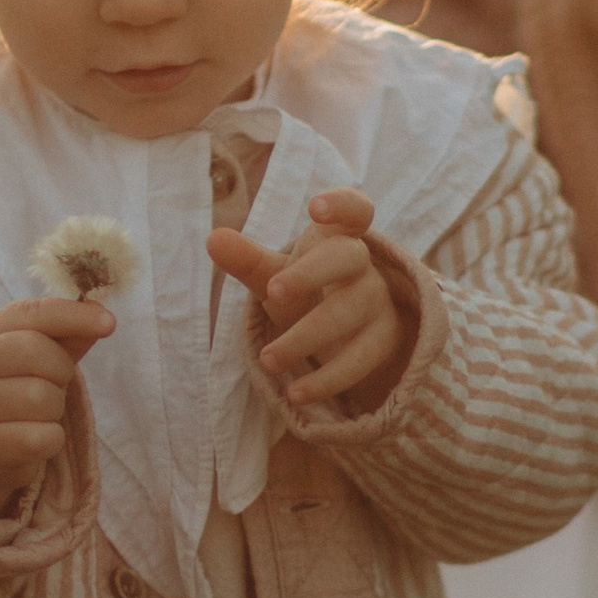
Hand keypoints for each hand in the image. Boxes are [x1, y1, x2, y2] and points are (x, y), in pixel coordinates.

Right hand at [0, 297, 111, 516]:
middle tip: (51, 385)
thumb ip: (66, 335)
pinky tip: (33, 438)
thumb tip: (102, 316)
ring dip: (54, 410)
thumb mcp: (37, 356)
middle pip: (40, 355)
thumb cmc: (14, 389)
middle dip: (60, 372)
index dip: (74, 315)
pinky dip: (51, 439)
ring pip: (43, 399)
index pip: (32, 314)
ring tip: (36, 414)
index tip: (109, 323)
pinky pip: (43, 437)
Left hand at [209, 188, 414, 414]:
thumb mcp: (275, 275)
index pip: (354, 210)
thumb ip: (247, 260)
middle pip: (348, 258)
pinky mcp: (384, 341)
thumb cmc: (308, 291)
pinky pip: (361, 359)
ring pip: (350, 313)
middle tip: (274, 293)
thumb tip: (213, 238)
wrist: (350, 333)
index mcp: (338, 238)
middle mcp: (364, 266)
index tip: (314, 209)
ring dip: (306, 338)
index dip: (341, 204)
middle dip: (311, 273)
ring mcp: (378, 303)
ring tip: (267, 361)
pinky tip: (295, 393)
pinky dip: (327, 379)